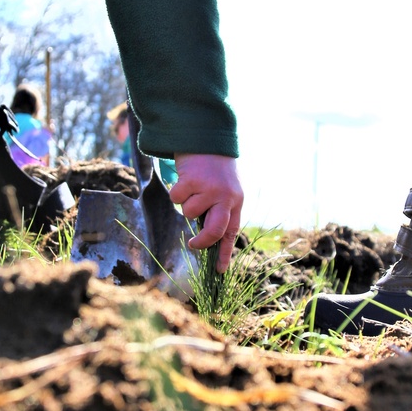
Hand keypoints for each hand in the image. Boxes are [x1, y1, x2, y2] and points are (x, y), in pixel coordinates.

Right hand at [170, 154, 243, 272]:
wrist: (207, 138)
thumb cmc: (214, 169)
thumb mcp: (224, 190)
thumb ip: (219, 211)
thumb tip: (206, 239)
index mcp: (235, 202)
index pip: (231, 233)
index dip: (225, 253)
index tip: (220, 272)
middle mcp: (226, 197)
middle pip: (214, 231)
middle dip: (202, 242)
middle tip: (192, 245)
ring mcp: (210, 189)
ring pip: (189, 214)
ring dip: (185, 203)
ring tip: (192, 187)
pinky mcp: (193, 181)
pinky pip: (177, 199)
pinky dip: (176, 191)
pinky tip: (185, 179)